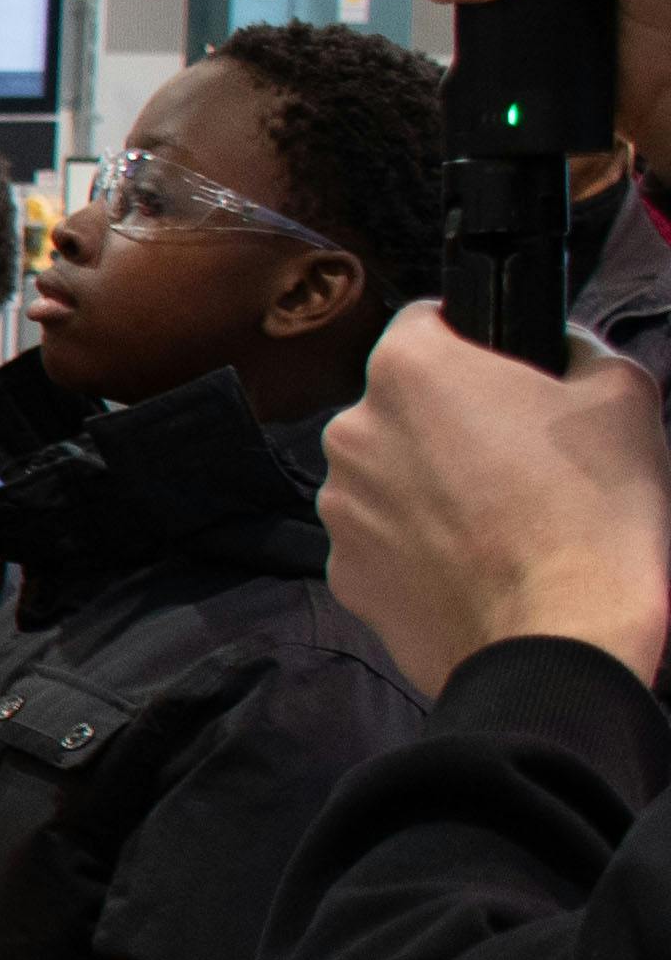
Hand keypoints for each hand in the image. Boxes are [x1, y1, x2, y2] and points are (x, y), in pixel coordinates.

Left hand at [326, 296, 670, 690]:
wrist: (560, 636)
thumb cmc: (591, 511)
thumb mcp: (619, 394)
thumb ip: (575, 350)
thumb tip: (557, 348)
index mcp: (407, 370)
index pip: (426, 324)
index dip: (473, 343)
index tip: (506, 375)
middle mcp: (352, 432)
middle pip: (402, 408)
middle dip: (450, 423)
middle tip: (517, 459)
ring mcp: (340, 508)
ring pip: (388, 477)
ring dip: (430, 488)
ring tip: (500, 521)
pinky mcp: (343, 574)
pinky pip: (382, 542)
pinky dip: (418, 548)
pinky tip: (473, 565)